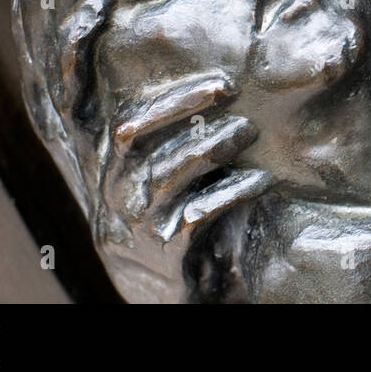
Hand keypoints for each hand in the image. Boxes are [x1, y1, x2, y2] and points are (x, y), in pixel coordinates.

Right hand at [94, 72, 273, 301]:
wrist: (169, 296)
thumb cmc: (173, 222)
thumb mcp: (159, 181)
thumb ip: (169, 141)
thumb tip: (216, 87)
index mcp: (112, 170)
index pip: (113, 119)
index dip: (153, 95)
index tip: (206, 75)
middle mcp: (115, 195)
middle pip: (133, 136)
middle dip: (181, 105)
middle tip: (228, 88)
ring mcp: (135, 226)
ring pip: (164, 174)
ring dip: (210, 146)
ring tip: (248, 129)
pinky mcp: (165, 255)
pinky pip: (194, 217)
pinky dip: (230, 193)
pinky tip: (259, 180)